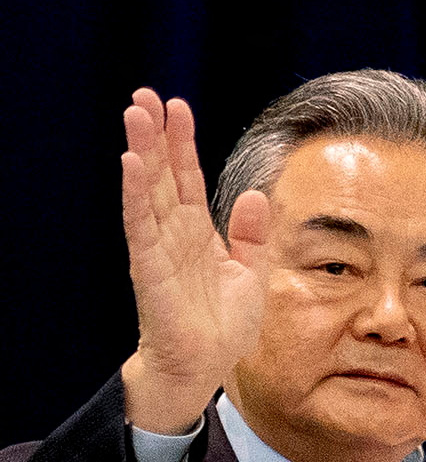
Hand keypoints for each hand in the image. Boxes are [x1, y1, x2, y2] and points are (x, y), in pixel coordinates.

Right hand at [117, 89, 270, 434]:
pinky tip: (131, 164)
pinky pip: (140, 224)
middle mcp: (174, 233)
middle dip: (155, 135)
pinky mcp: (148, 267)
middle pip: (162, 174)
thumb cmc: (222, 324)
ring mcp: (158, 247)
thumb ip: (252, 234)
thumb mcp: (251, 272)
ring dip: (141, 151)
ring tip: (136, 115)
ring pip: (148, 190)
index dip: (182, 143)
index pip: (187, 177)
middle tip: (144, 95)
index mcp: (198, 232)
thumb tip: (259, 196)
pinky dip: (135, 194)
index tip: (178, 106)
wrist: (204, 366)